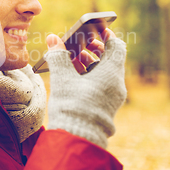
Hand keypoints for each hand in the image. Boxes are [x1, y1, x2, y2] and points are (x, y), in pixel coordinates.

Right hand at [43, 30, 126, 147]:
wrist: (77, 138)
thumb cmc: (73, 106)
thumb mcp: (63, 78)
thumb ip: (58, 56)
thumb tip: (52, 38)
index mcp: (112, 74)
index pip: (117, 47)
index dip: (107, 36)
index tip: (96, 31)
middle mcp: (116, 85)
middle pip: (110, 60)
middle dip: (95, 50)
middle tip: (81, 44)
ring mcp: (112, 98)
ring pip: (104, 73)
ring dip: (90, 64)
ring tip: (73, 59)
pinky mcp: (105, 107)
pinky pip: (102, 85)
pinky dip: (90, 77)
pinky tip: (74, 77)